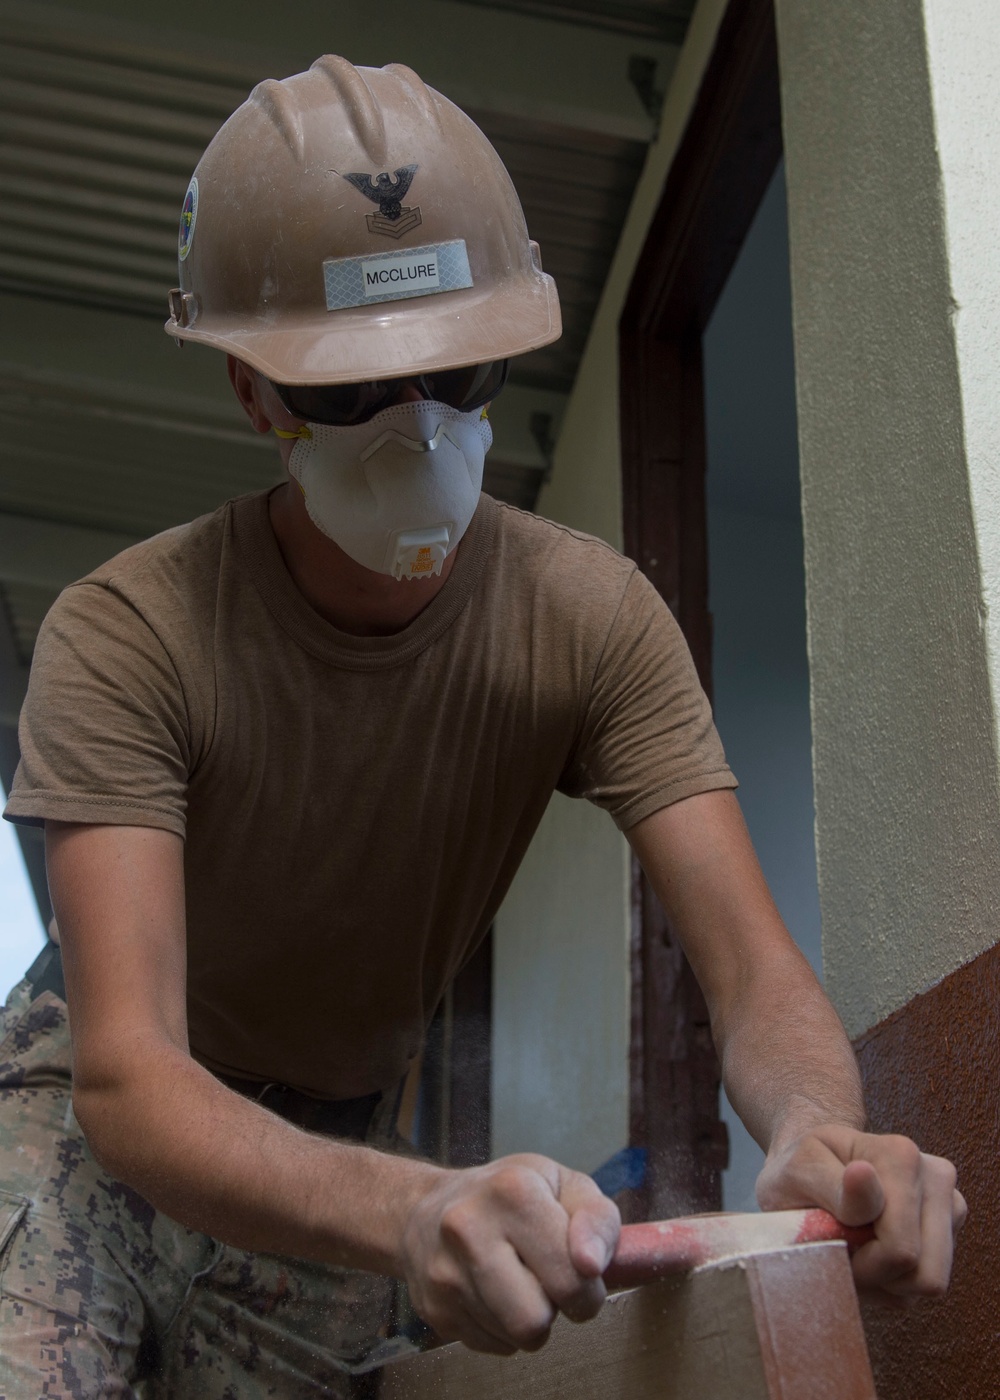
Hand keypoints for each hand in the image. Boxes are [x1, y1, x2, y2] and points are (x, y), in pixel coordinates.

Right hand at [399, 1153, 620, 1353]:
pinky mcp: (433, 1308)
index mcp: (512, 1191)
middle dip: (556, 1309)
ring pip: (515, 1339)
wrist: (425, 1208)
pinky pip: (490, 1347)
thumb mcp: (563, 1186)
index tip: (582, 1272)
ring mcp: (444, 1271)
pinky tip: (494, 1293)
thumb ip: (598, 1220)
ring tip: (519, 1282)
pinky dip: (502, 1329)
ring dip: (530, 1320)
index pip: (571, 1278)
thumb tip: (600, 1264)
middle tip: (548, 1279)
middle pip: (536, 1320)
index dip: (589, 1287)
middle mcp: (469, 1228)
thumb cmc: (508, 1196)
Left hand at [756, 1124, 966, 1300]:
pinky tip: (869, 1248)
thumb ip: (830, 1184)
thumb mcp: (798, 1173)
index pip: (899, 1250)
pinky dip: (894, 1278)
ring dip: (886, 1279)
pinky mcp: (950, 1229)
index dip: (859, 1263)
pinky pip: (925, 1281)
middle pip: (924, 1275)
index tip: (829, 1241)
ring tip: (853, 1247)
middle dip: (876, 1275)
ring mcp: (950, 1203)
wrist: (816, 1162)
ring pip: (929, 1282)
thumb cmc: (801, 1170)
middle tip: (840, 1249)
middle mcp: (936, 1176)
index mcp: (900, 1155)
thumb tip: (863, 1174)